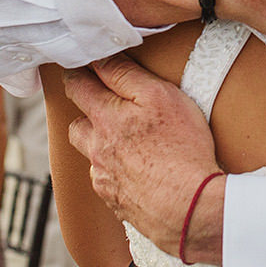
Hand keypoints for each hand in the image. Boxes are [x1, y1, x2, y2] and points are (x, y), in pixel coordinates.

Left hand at [66, 55, 220, 260]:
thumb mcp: (160, 96)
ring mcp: (104, 179)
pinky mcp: (117, 203)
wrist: (188, 207)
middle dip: (87, 114)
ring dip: (101, 148)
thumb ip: (126, 75)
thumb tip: (99, 59)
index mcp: (104, 118)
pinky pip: (108, 183)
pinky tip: (141, 174)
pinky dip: (118, 175)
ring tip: (126, 145)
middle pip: (77, 126)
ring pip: (91, 157)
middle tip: (106, 108)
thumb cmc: (181, 148)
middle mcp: (96, 149)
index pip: (77, 86)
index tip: (82, 66)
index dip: (78, 72)